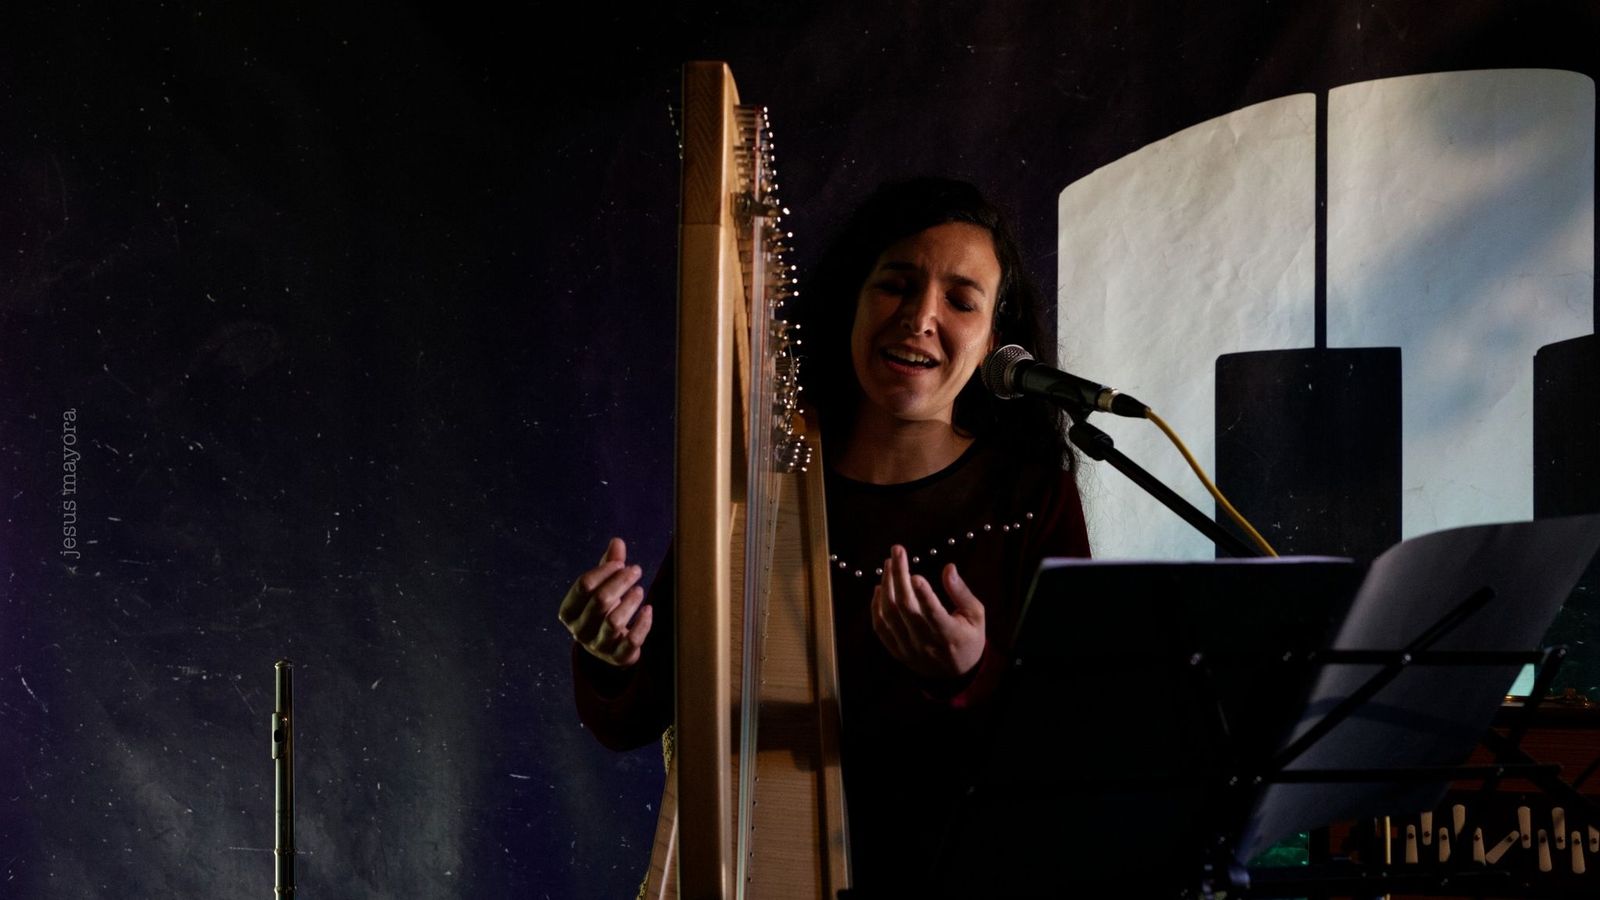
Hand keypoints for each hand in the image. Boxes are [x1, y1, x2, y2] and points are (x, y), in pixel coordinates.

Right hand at [558, 537, 653, 666]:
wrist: (610, 646)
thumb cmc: (604, 609)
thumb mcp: (602, 587)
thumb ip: (609, 565)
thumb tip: (617, 541)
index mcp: (568, 612)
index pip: (583, 585)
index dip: (604, 570)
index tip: (620, 563)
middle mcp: (579, 632)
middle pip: (600, 600)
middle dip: (621, 582)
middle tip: (636, 570)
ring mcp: (598, 647)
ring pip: (614, 622)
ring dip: (630, 602)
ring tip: (640, 589)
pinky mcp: (617, 658)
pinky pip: (631, 642)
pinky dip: (643, 624)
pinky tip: (649, 609)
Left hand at [870, 544, 985, 679]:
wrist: (957, 674)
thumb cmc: (969, 637)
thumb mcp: (976, 615)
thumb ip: (961, 592)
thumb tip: (949, 568)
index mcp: (950, 635)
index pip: (933, 614)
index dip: (924, 594)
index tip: (915, 573)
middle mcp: (926, 643)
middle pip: (906, 608)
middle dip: (899, 576)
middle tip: (897, 551)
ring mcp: (909, 649)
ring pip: (889, 615)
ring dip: (886, 586)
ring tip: (888, 564)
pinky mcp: (897, 651)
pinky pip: (880, 628)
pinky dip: (876, 607)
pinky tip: (879, 588)